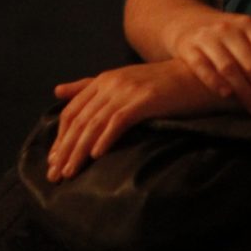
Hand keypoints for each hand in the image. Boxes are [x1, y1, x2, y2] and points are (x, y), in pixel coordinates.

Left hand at [45, 60, 219, 182]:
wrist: (197, 76)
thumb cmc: (162, 85)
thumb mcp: (123, 82)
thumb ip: (89, 86)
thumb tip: (57, 91)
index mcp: (103, 80)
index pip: (72, 112)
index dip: (60, 138)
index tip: (53, 161)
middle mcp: (111, 83)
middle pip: (79, 120)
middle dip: (65, 149)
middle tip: (55, 175)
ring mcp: (128, 90)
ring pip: (95, 123)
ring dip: (79, 151)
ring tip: (70, 172)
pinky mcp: (145, 99)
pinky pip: (119, 121)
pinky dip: (105, 138)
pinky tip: (96, 155)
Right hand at [164, 8, 250, 116]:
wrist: (185, 20)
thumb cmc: (227, 34)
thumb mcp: (249, 32)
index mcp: (249, 25)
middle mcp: (229, 29)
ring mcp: (207, 38)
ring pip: (230, 67)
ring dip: (246, 92)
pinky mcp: (187, 48)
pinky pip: (202, 66)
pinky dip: (215, 81)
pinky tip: (227, 96)